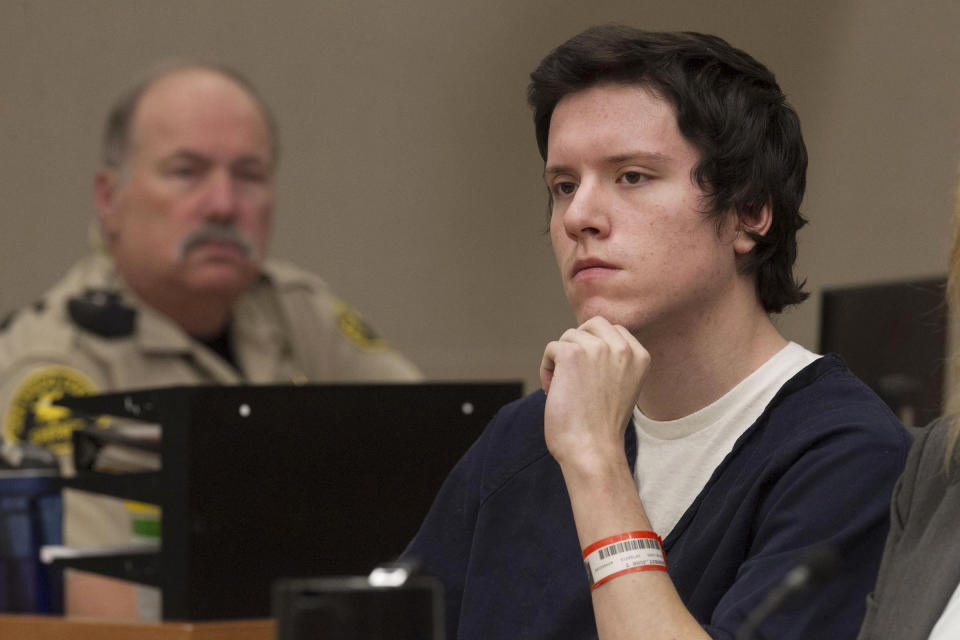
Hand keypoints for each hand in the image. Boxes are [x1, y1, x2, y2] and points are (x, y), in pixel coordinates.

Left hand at [540, 316, 649, 471]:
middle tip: (573, 374)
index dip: (595, 347)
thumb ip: (613, 361)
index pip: (613, 330)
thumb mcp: (621, 386)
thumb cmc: (602, 427)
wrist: (592, 450)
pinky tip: (553, 391)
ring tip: (565, 389)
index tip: (590, 375)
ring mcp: (597, 348)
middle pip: (592, 324)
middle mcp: (622, 347)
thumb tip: (585, 337)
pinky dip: (547, 369)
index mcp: (640, 356)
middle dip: (578, 344)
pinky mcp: (571, 353)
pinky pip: (551, 348)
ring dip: (561, 360)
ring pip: (569, 336)